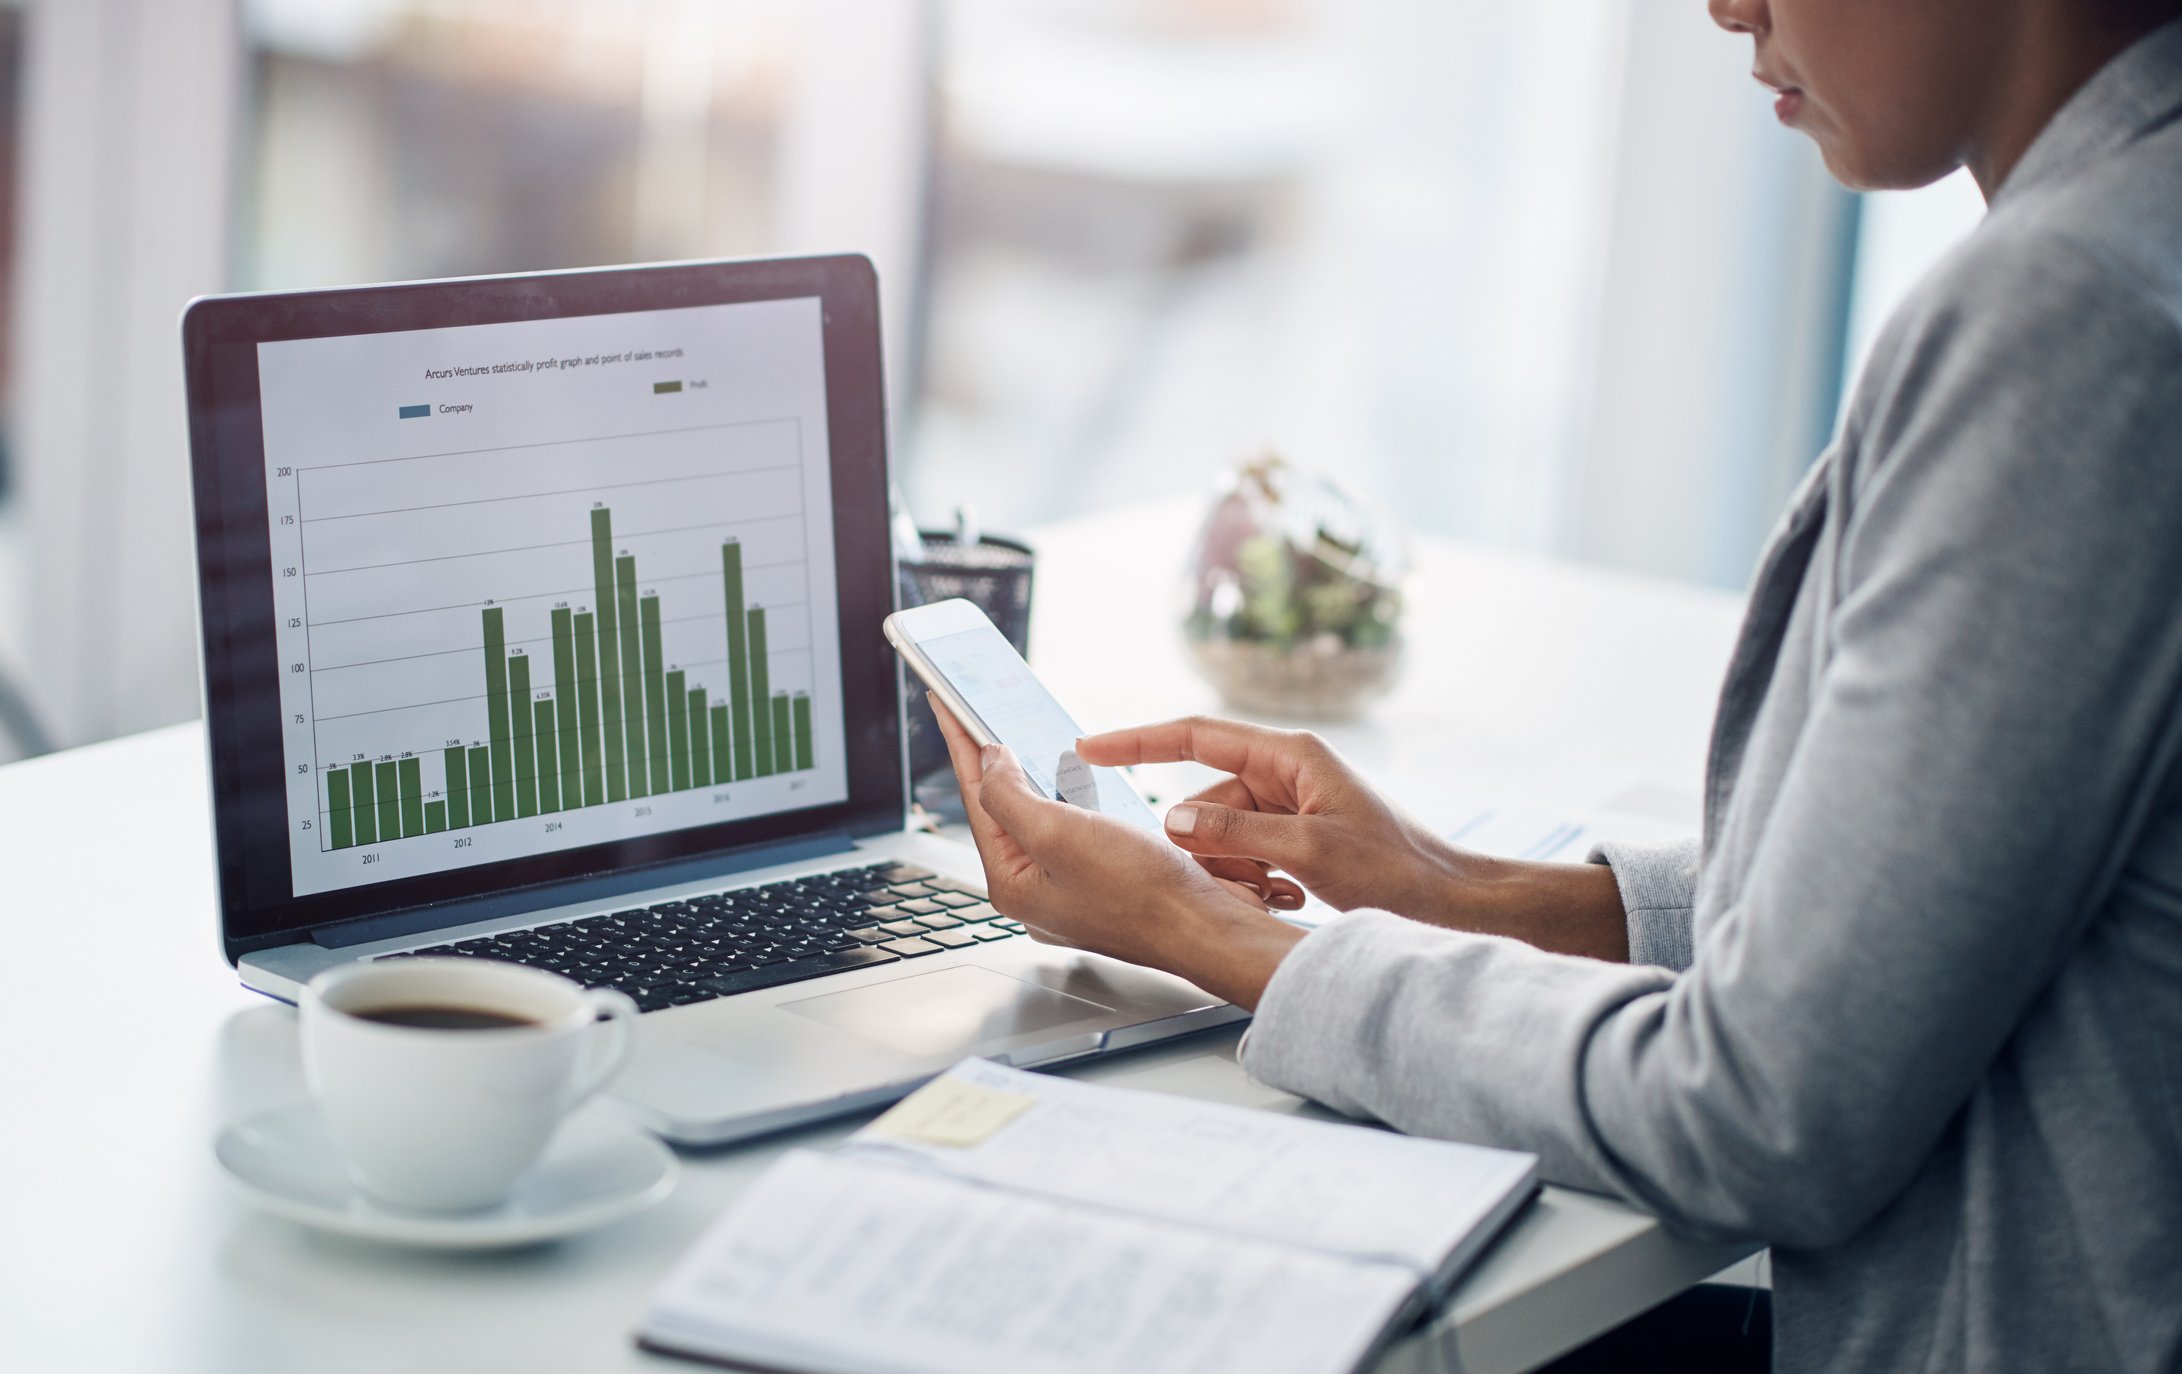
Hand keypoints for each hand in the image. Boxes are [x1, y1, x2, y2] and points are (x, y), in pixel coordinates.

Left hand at [929, 697, 1303, 1008]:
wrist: (1207, 928)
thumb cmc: (1142, 894)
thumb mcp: (1058, 835)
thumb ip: (1009, 797)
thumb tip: (992, 763)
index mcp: (1013, 885)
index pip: (977, 801)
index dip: (962, 746)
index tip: (947, 705)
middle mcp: (1037, 892)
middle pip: (1004, 811)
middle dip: (993, 762)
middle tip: (976, 715)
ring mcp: (1071, 890)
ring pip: (1042, 821)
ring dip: (1034, 778)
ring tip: (1018, 738)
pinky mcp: (1106, 883)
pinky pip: (1076, 831)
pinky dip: (1071, 799)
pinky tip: (1077, 779)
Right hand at [1075, 716, 1464, 917]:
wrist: (1449, 902)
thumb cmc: (1396, 870)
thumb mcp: (1309, 851)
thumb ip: (1237, 833)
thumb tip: (1173, 819)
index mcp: (1289, 755)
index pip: (1193, 734)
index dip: (1135, 741)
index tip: (1087, 747)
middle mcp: (1285, 772)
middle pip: (1205, 800)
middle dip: (1207, 845)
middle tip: (1245, 883)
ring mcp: (1291, 804)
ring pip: (1222, 834)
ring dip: (1234, 870)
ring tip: (1278, 895)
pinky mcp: (1297, 835)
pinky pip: (1247, 852)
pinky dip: (1252, 878)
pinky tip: (1284, 899)